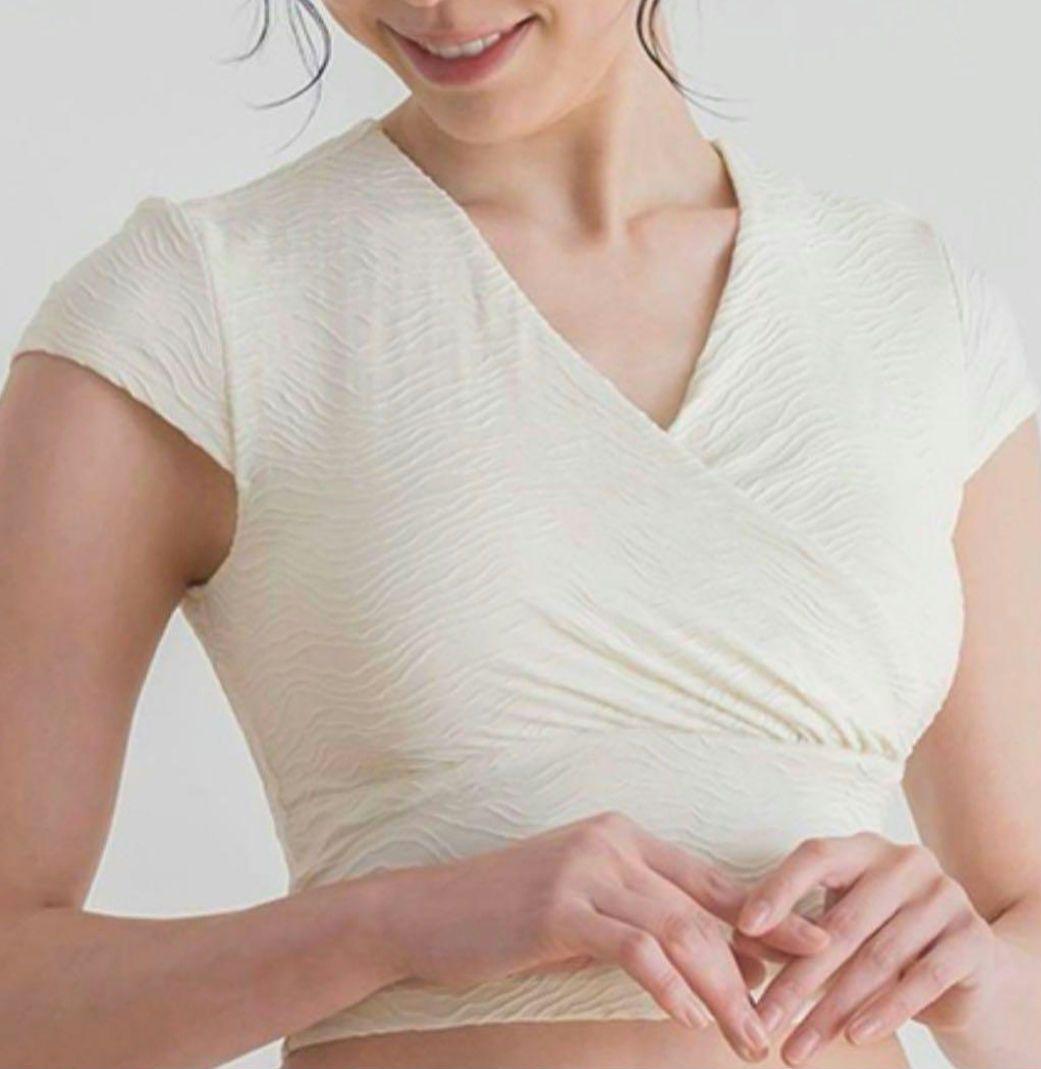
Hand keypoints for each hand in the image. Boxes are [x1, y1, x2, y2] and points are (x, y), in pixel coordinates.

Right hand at [378, 809, 831, 1062]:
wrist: (427, 913)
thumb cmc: (506, 916)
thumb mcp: (583, 911)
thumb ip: (643, 924)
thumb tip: (715, 964)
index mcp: (622, 837)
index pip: (710, 880)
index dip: (766, 917)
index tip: (816, 949)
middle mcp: (611, 842)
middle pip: (702, 908)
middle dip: (753, 966)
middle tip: (787, 1019)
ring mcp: (584, 869)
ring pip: (677, 928)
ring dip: (719, 989)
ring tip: (746, 1038)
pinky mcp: (558, 906)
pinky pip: (631, 947)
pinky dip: (666, 984)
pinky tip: (687, 1018)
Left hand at [730, 831, 1000, 1065]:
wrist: (970, 969)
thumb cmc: (883, 942)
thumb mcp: (835, 930)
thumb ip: (792, 931)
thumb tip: (740, 940)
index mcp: (863, 848)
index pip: (815, 857)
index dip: (778, 890)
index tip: (742, 928)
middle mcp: (904, 862)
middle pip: (840, 923)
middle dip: (797, 980)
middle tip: (762, 1020)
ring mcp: (944, 895)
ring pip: (877, 957)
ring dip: (832, 1008)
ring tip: (797, 1046)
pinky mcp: (973, 937)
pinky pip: (923, 978)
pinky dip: (886, 1012)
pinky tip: (854, 1037)